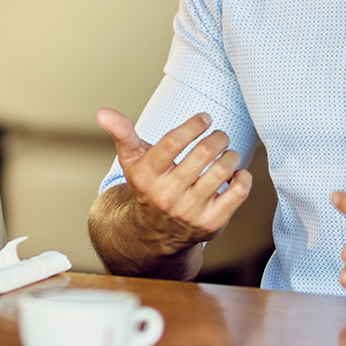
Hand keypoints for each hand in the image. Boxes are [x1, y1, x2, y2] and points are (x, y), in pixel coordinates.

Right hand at [96, 108, 251, 255]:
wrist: (155, 232)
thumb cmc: (148, 185)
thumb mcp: (132, 160)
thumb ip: (122, 132)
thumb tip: (102, 112)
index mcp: (145, 175)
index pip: (173, 142)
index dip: (193, 125)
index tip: (204, 118)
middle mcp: (166, 195)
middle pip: (203, 153)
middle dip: (217, 137)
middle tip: (220, 135)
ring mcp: (190, 211)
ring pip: (222, 170)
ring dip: (231, 155)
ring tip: (228, 152)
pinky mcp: (211, 223)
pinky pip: (238, 192)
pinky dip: (242, 177)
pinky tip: (236, 172)